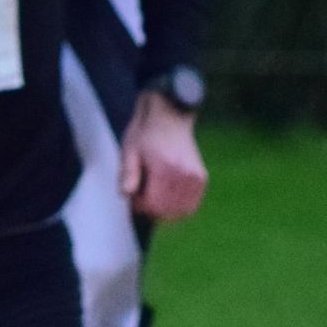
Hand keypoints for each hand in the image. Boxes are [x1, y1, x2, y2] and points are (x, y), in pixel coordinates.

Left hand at [118, 90, 207, 220]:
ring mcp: (196, 177)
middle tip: (141, 196)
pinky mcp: (201, 178)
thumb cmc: (146, 133)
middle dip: (152, 209)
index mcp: (165, 168)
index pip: (154, 205)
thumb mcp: (130, 150)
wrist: (169, 115)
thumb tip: (124, 195)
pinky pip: (191, 205)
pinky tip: (167, 196)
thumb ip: (127, 173)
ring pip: (181, 211)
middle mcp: (184, 174)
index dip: (140, 206)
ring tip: (154, 195)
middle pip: (167, 211)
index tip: (133, 197)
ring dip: (166, 210)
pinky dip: (179, 206)